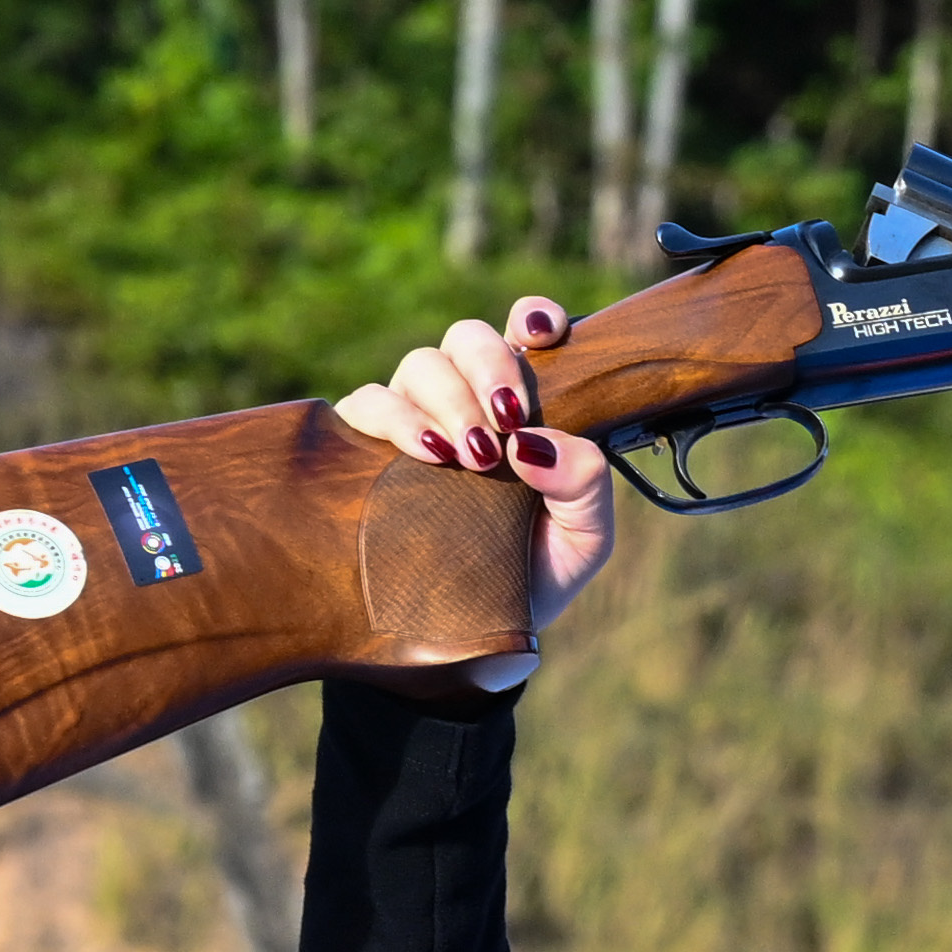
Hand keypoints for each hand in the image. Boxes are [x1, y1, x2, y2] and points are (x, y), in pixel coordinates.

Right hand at [330, 300, 621, 693]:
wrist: (476, 632)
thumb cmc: (533, 574)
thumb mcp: (583, 538)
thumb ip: (586, 485)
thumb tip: (538, 443)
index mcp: (525, 408)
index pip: (528, 336)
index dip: (535, 319)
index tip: (543, 333)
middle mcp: (468, 401)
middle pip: (468, 339)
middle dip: (489, 366)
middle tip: (508, 418)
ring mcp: (415, 417)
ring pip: (421, 366)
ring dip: (449, 400)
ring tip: (471, 455)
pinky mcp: (365, 444)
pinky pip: (369, 403)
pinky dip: (398, 419)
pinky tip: (427, 454)